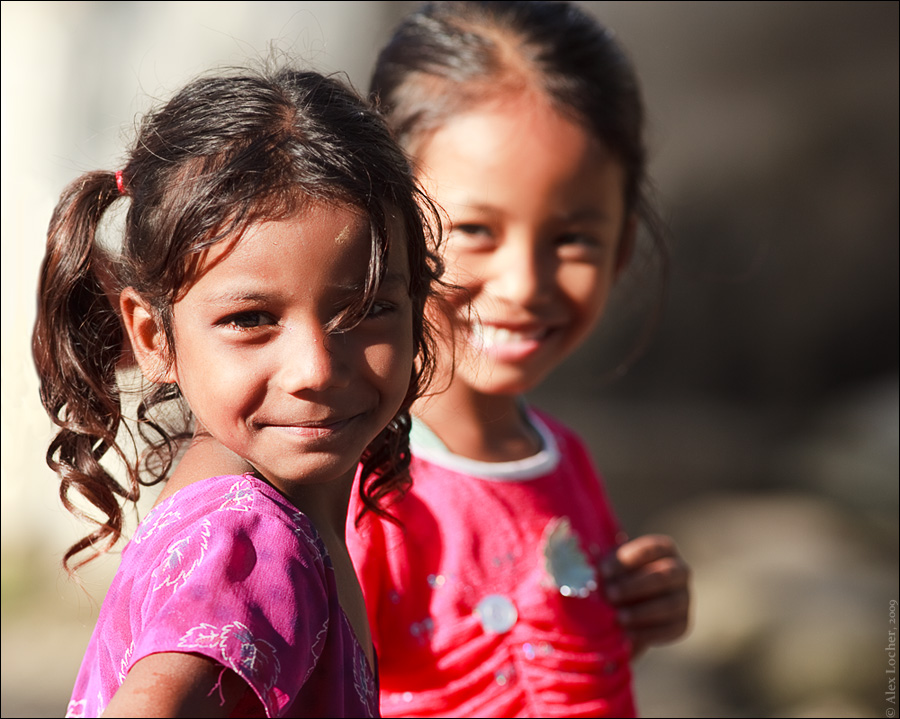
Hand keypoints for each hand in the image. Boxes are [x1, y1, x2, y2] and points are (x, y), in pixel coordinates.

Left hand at [601, 534, 690, 656]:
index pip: (651, 548)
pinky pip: (672, 629)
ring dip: (642, 612)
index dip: (627, 559)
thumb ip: (602, 568)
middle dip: (634, 586)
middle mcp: (680, 571)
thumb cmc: (613, 579)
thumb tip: (582, 570)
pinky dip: (649, 633)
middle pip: (664, 575)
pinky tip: (629, 635)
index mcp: (664, 549)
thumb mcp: (609, 568)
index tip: (602, 571)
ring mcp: (684, 598)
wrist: (626, 607)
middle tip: (609, 595)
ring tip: (617, 618)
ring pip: (670, 604)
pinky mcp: (683, 623)